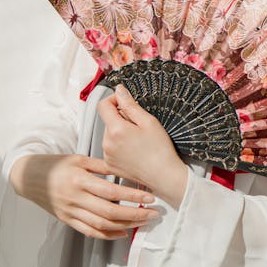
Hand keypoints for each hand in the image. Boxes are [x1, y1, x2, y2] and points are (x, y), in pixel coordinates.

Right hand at [9, 153, 158, 239]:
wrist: (29, 177)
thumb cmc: (56, 165)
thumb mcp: (79, 159)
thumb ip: (102, 166)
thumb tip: (126, 168)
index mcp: (80, 180)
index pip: (111, 192)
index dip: (132, 196)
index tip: (150, 197)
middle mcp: (75, 199)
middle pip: (110, 212)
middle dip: (135, 214)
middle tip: (153, 213)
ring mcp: (71, 212)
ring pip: (101, 225)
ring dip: (125, 225)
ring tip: (143, 222)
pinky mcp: (67, 220)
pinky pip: (89, 231)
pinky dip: (107, 235)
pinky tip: (122, 233)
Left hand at [97, 85, 189, 207]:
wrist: (163, 176)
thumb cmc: (160, 150)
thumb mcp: (148, 121)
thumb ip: (130, 104)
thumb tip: (119, 90)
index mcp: (115, 130)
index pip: (103, 105)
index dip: (114, 99)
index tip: (125, 102)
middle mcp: (106, 143)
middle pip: (108, 120)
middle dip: (121, 118)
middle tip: (140, 126)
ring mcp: (107, 156)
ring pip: (110, 134)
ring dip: (121, 132)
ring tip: (139, 140)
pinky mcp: (110, 165)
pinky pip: (111, 148)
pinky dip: (120, 145)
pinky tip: (135, 150)